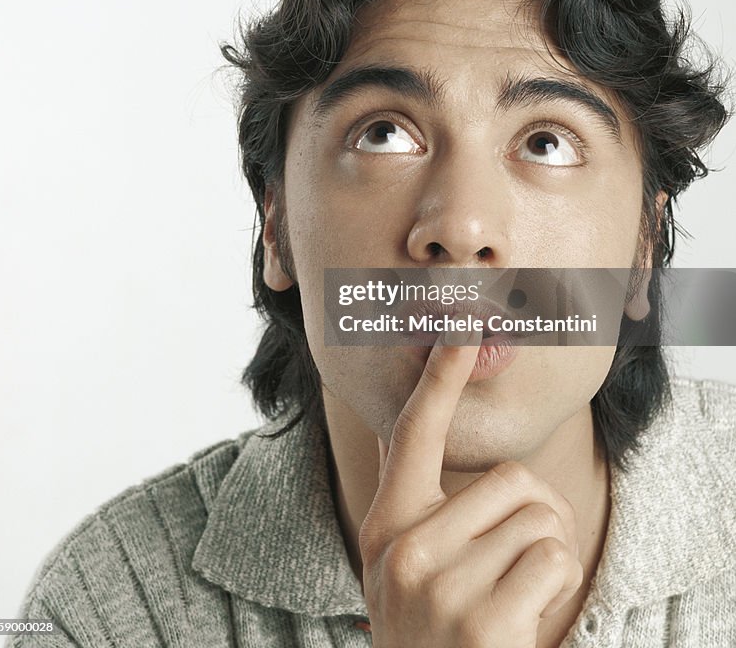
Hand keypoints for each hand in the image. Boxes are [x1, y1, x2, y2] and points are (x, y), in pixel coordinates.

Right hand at [358, 336, 582, 647]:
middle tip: (521, 558)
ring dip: (549, 555)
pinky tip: (524, 622)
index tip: (461, 328)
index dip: (440, 377)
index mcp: (387, 525)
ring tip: (516, 596)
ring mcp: (442, 588)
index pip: (413, 433)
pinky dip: (557, 586)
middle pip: (513, 480)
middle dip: (537, 514)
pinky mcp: (484, 623)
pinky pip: (554, 560)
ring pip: (541, 519)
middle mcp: (405, 549)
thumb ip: (420, 502)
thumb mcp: (406, 566)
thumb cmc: (431, 632)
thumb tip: (427, 421)